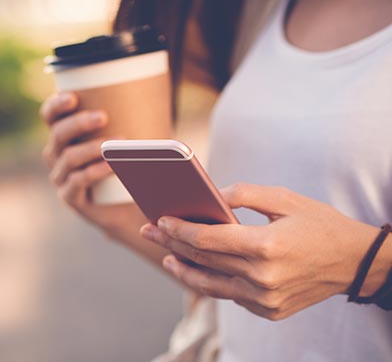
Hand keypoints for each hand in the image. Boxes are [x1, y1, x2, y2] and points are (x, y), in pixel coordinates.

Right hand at [40, 92, 153, 245]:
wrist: (129, 204)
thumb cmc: (128, 163)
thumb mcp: (129, 137)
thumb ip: (132, 118)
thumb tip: (156, 96)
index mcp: (64, 135)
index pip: (50, 116)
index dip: (56, 106)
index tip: (74, 98)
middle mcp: (56, 155)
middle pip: (58, 134)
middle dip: (79, 123)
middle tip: (104, 117)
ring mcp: (61, 177)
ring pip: (69, 158)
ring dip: (92, 148)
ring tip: (117, 144)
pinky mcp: (70, 197)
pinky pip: (77, 182)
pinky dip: (95, 171)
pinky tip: (112, 166)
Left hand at [140, 183, 383, 320]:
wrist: (356, 262)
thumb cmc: (319, 223)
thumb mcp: (284, 198)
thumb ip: (243, 193)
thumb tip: (208, 195)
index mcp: (266, 246)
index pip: (207, 240)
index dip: (178, 229)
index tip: (159, 219)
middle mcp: (263, 278)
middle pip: (203, 260)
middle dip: (171, 243)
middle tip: (149, 230)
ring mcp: (265, 299)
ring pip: (210, 285)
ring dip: (183, 270)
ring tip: (165, 257)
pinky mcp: (269, 311)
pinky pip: (231, 295)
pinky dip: (212, 281)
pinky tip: (197, 269)